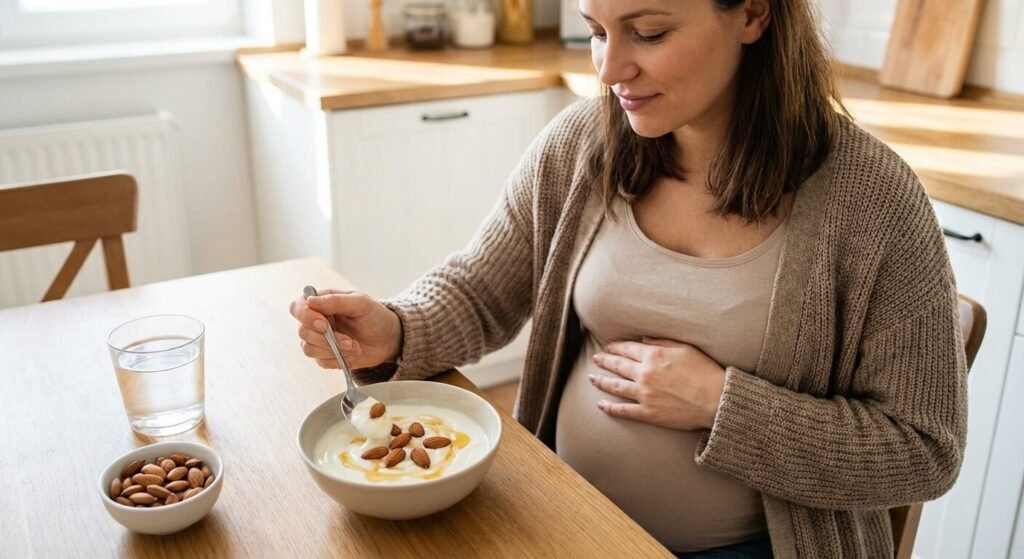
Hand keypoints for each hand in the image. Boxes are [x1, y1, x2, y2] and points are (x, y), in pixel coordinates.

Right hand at [289, 289, 402, 369]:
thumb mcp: (361, 303)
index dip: (305, 316)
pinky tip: (351, 355)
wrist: (388, 338)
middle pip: (302, 331)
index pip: (297, 307)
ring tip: (354, 347)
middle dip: (326, 339)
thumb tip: (310, 300)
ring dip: (333, 350)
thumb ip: (336, 301)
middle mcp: (316, 321)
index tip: (324, 325)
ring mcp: (319, 339)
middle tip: (349, 341)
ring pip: (308, 348)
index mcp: (321, 302)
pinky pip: (321, 362)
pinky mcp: (325, 356)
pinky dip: (337, 360)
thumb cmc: (375, 316)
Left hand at [590, 337, 726, 429]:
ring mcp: (644, 394)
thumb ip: (663, 341)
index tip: (608, 346)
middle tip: (596, 359)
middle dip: (604, 361)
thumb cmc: (705, 372)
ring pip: (615, 386)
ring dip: (601, 381)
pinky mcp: (648, 413)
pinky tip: (600, 404)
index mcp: (654, 355)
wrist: (716, 400)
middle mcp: (645, 373)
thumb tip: (644, 338)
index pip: (627, 348)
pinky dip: (610, 408)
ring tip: (592, 378)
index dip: (615, 347)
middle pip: (618, 365)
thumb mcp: (686, 348)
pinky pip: (623, 410)